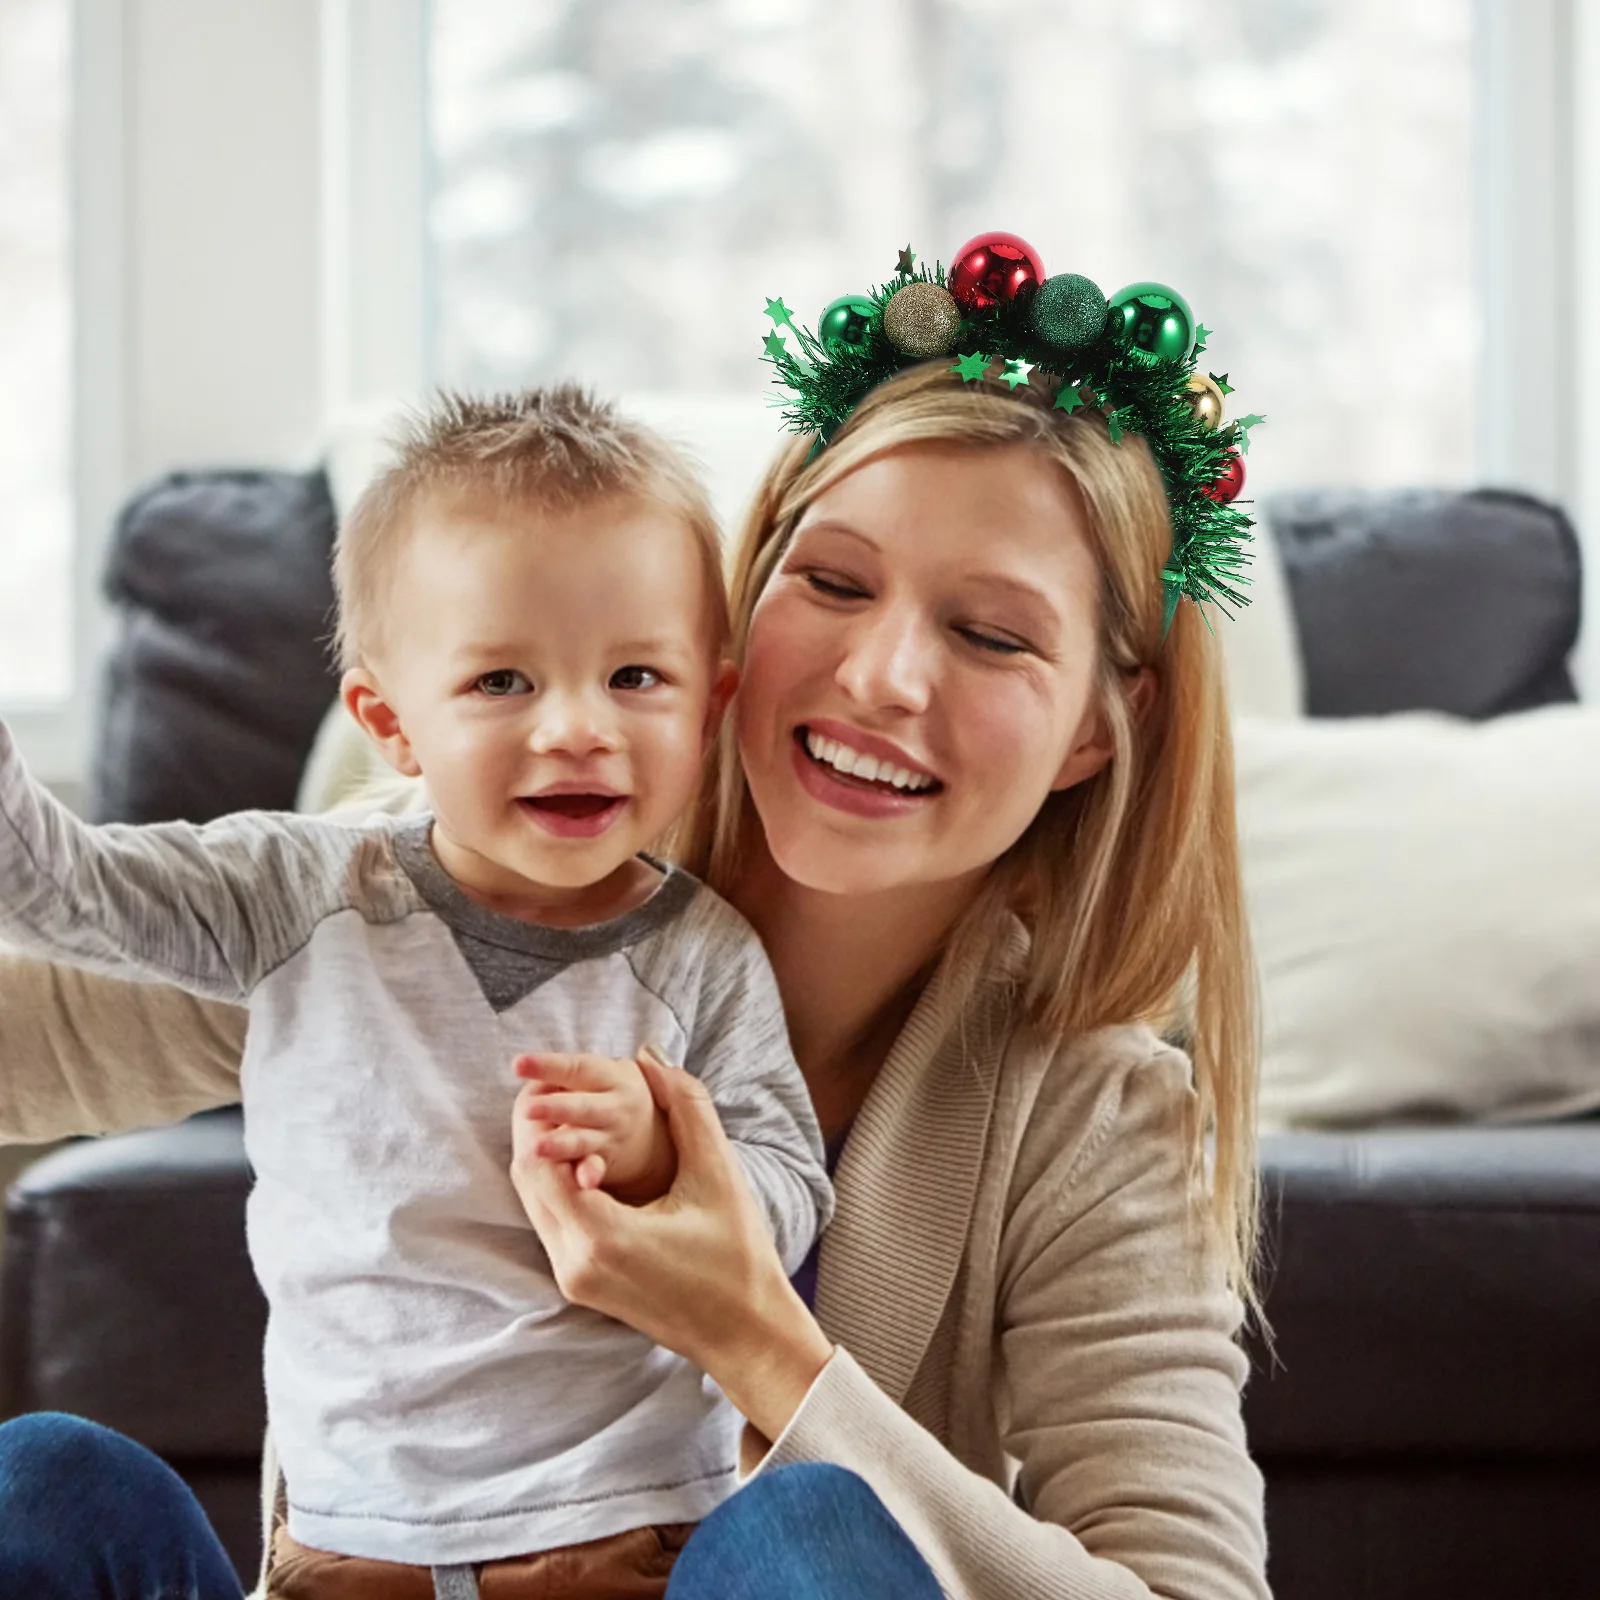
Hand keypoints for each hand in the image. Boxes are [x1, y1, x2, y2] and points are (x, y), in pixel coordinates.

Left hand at [513, 1050, 834, 1442]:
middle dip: (534, 1129)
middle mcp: (576, 1262)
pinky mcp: (580, 1286)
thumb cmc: (739, 1257)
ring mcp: (574, 1280)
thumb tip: (652, 1056)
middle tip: (549, 1085)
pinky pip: (551, 1223)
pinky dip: (556, 1185)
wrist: (745, 1333)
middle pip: (527, 1181)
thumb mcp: (718, 1173)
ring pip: (534, 1203)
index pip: (541, 1161)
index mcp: (604, 1236)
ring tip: (563, 1112)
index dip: (541, 1114)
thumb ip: (686, 1107)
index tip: (551, 1075)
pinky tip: (580, 1156)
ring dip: (543, 1157)